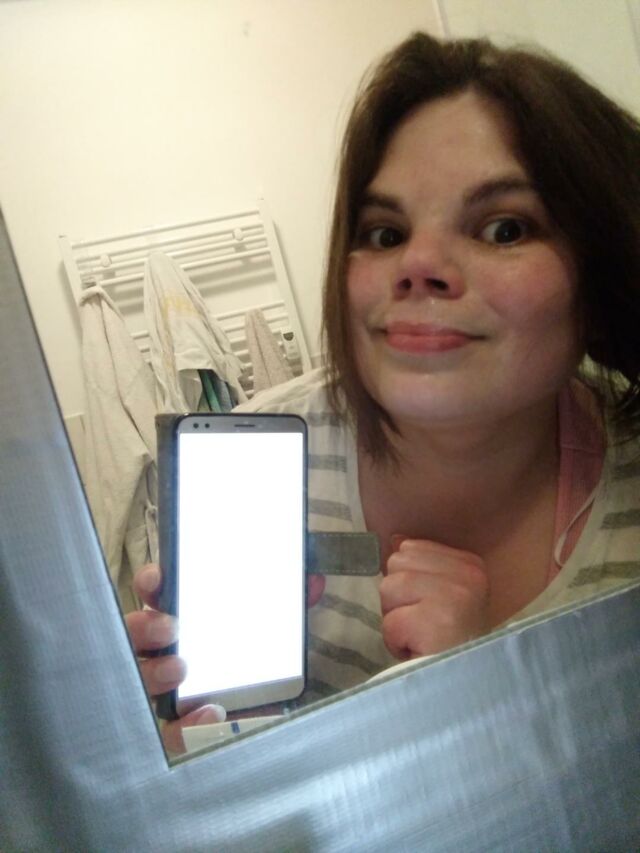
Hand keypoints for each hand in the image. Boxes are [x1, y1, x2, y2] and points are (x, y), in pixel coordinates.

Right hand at [126, 563, 326, 753]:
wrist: (265, 713)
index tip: (159, 580)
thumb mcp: (270, 626)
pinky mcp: (180, 729)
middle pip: (134, 636)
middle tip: (172, 628)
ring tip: (180, 669)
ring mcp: (167, 692)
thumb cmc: (253, 656)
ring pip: (142, 681)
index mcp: (183, 618)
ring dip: (156, 672)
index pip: (154, 595)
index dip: (151, 584)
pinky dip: (186, 725)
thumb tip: (313, 582)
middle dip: (145, 627)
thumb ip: (287, 603)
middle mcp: (165, 652)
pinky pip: (170, 732)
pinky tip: (210, 713)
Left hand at [379, 537, 488, 659]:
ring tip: (420, 638)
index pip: (409, 548)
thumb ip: (422, 567)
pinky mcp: (434, 623)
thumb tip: (395, 540)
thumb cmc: (452, 643)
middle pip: (396, 565)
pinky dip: (395, 642)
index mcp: (470, 564)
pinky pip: (389, 622)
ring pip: (388, 589)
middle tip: (423, 625)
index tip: (431, 608)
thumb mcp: (445, 596)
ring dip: (395, 620)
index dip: (409, 583)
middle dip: (398, 599)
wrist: (467, 689)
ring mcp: (452, 598)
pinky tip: (419, 650)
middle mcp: (467, 576)